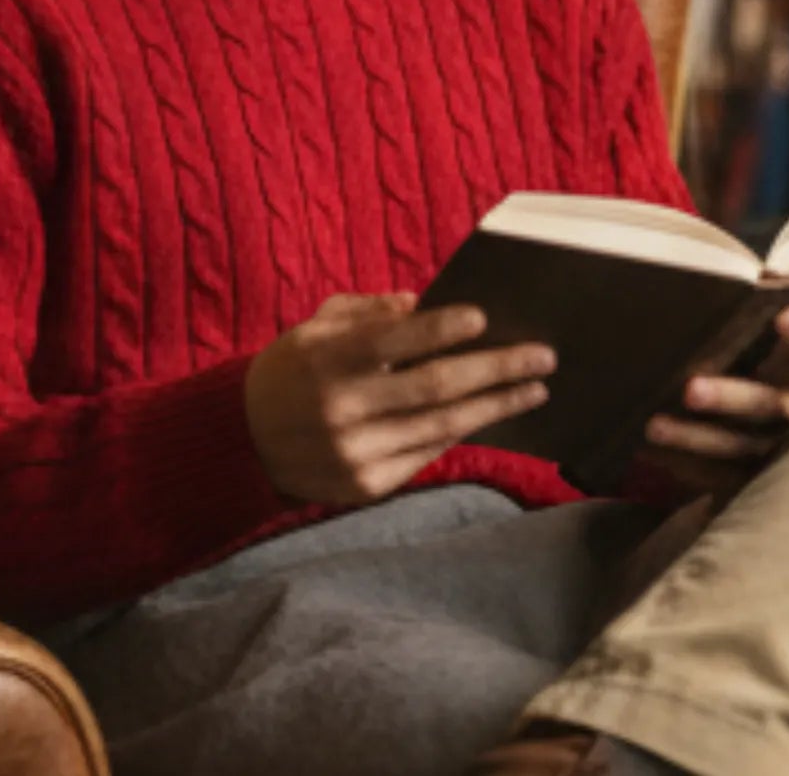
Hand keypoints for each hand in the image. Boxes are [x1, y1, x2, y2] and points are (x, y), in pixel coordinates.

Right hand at [244, 291, 555, 506]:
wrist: (245, 441)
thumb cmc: (292, 369)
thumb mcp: (316, 326)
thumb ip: (368, 312)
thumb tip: (422, 304)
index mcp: (327, 359)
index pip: (394, 341)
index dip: (441, 330)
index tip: (483, 318)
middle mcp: (342, 408)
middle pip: (434, 387)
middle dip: (495, 370)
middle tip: (543, 356)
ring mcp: (355, 452)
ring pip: (441, 426)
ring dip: (494, 406)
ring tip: (534, 388)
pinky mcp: (366, 485)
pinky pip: (426, 453)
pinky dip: (462, 431)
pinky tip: (490, 413)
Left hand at [633, 305, 788, 502]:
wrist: (743, 421)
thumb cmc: (740, 360)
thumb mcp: (747, 338)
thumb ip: (747, 309)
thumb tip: (748, 276)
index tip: (785, 314)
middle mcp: (785, 416)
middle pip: (763, 407)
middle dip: (727, 398)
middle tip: (690, 390)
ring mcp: (764, 451)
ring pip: (732, 448)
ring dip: (692, 438)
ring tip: (653, 426)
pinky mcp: (739, 479)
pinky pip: (711, 477)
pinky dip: (680, 465)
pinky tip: (647, 452)